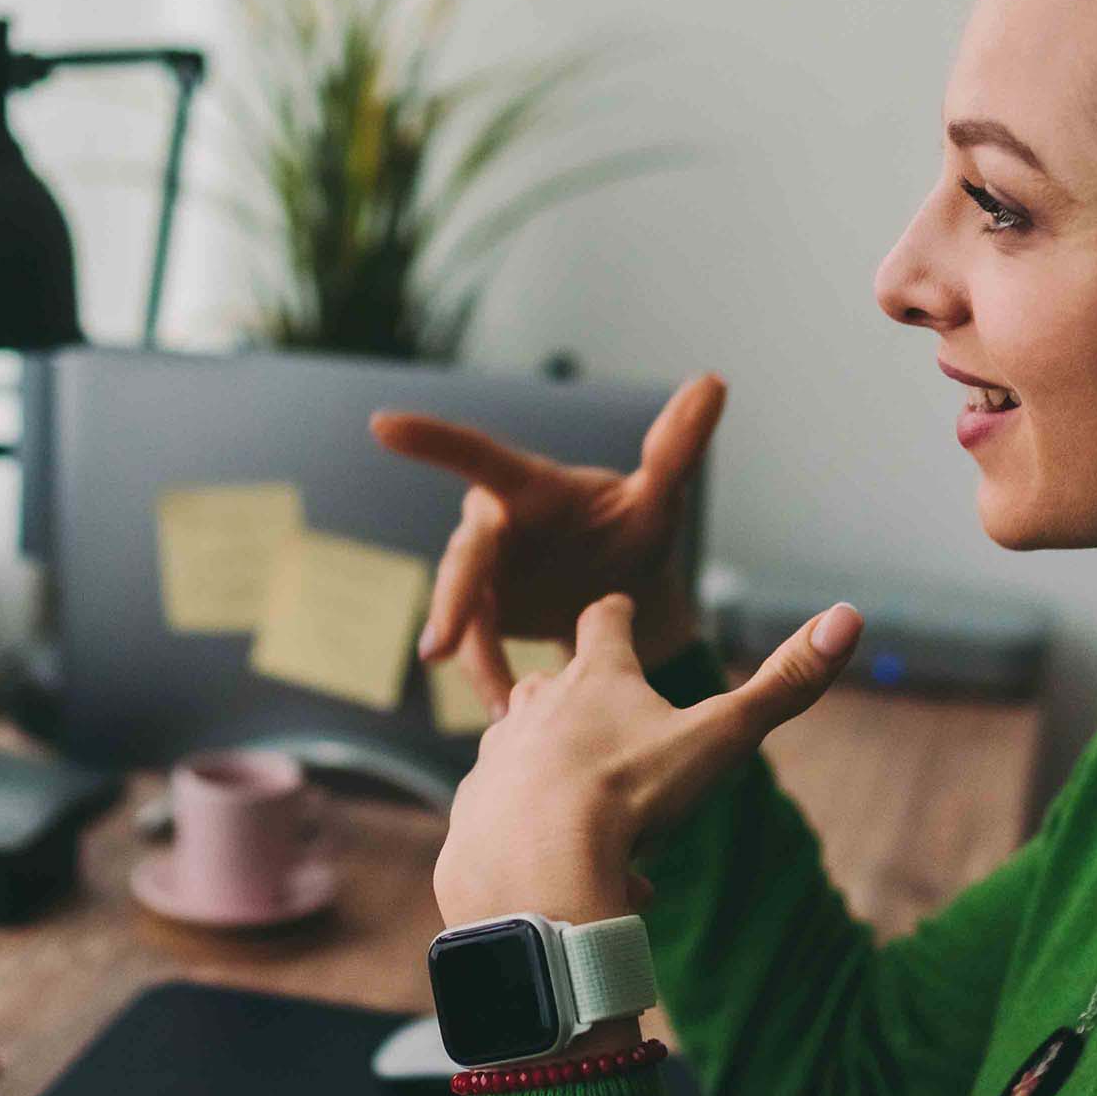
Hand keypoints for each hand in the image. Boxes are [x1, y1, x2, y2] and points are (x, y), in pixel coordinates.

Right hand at [375, 372, 723, 716]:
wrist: (625, 596)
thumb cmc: (632, 530)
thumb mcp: (658, 498)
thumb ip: (676, 448)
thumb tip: (714, 382)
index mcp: (528, 486)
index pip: (478, 456)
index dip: (432, 440)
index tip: (381, 425)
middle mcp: (494, 525)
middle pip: (465, 557)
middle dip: (452, 599)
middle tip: (440, 644)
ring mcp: (482, 574)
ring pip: (462, 612)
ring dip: (475, 657)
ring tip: (505, 703)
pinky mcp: (481, 616)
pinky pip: (475, 649)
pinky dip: (492, 679)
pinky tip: (511, 713)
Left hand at [432, 595, 862, 929]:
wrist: (532, 867)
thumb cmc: (630, 794)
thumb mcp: (720, 738)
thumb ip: (784, 684)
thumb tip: (850, 616)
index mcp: (595, 678)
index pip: (603, 622)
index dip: (614, 614)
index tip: (617, 608)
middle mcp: (535, 706)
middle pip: (551, 684)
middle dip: (576, 701)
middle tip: (612, 734)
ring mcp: (497, 757)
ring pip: (526, 753)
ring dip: (557, 778)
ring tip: (595, 820)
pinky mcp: (470, 811)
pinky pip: (509, 820)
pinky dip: (537, 839)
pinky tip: (568, 872)